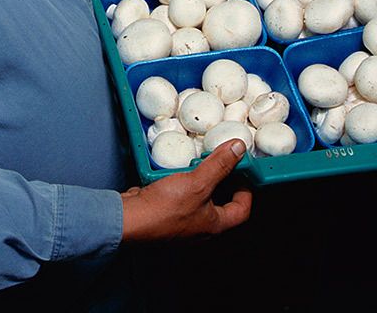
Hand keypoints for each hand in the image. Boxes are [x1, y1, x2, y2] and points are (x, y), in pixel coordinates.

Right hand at [120, 140, 252, 240]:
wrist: (130, 218)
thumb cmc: (164, 210)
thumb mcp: (198, 182)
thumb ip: (219, 165)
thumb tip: (238, 149)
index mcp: (214, 225)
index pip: (241, 211)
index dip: (246, 190)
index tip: (244, 172)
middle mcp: (200, 227)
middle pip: (220, 202)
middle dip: (221, 180)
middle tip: (221, 161)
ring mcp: (182, 221)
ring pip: (198, 197)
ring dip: (199, 178)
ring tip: (197, 161)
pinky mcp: (166, 213)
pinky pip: (181, 195)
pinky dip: (182, 181)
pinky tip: (176, 168)